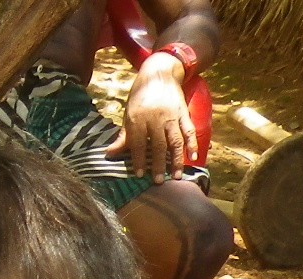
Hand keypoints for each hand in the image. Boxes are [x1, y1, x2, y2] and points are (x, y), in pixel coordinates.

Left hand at [113, 57, 194, 177]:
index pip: (137, 144)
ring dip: (176, 160)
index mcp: (138, 119)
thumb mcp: (128, 114)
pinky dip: (192, 144)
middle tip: (158, 181)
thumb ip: (123, 136)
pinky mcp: (183, 113)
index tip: (139, 175)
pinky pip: (189, 131)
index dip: (138, 160)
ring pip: (175, 141)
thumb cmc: (140, 96)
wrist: (160, 74)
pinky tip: (193, 157)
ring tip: (176, 176)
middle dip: (158, 165)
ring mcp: (171, 116)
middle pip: (158, 145)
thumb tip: (109, 153)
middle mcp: (156, 118)